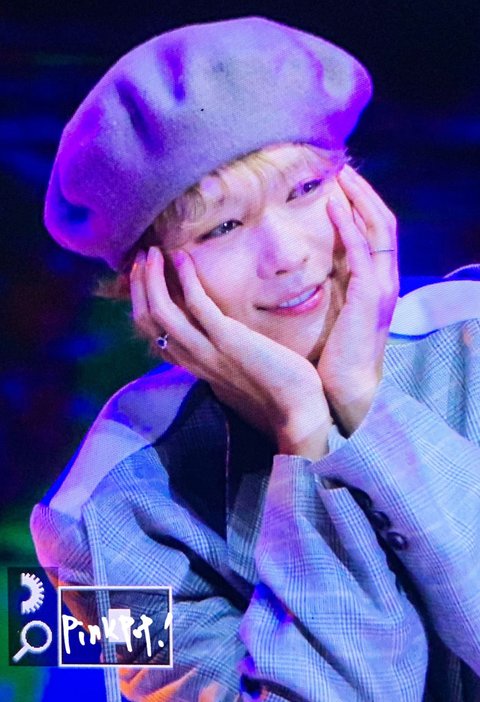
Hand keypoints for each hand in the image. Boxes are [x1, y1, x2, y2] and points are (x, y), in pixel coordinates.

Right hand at [130, 247, 331, 458]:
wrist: (296, 408)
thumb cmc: (274, 385)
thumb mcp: (235, 365)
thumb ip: (219, 348)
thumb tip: (216, 325)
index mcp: (192, 364)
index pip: (151, 333)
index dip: (140, 300)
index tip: (141, 274)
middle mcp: (192, 358)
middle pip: (147, 320)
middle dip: (139, 285)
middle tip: (140, 255)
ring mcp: (207, 350)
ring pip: (161, 312)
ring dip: (151, 278)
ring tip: (152, 252)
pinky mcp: (228, 339)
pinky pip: (197, 304)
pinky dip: (185, 277)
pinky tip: (182, 257)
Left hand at [317, 165, 398, 434]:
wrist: (347, 388)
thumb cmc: (336, 355)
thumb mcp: (337, 313)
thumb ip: (334, 287)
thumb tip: (314, 267)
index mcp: (377, 283)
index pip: (376, 233)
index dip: (362, 205)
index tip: (340, 185)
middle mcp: (385, 280)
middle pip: (382, 222)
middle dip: (363, 193)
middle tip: (340, 169)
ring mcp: (381, 287)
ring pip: (378, 229)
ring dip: (359, 199)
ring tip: (340, 176)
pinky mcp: (370, 296)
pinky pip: (361, 252)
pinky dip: (348, 225)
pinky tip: (332, 206)